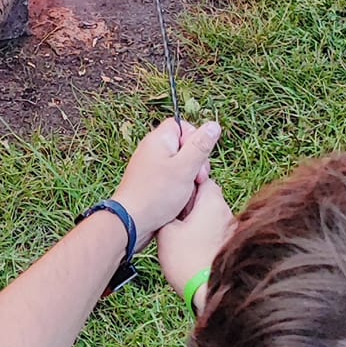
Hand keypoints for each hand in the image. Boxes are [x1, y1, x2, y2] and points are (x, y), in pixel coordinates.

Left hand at [111, 116, 221, 244]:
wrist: (131, 222)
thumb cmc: (157, 194)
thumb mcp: (185, 168)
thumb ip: (200, 146)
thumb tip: (214, 125)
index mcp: (158, 140)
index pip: (181, 125)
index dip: (195, 139)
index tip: (198, 157)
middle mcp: (152, 150)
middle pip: (183, 146)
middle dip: (196, 162)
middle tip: (197, 178)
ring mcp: (150, 167)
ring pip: (179, 165)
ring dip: (189, 177)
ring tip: (188, 192)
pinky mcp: (150, 182)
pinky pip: (171, 178)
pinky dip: (179, 187)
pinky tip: (180, 200)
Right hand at [154, 175, 236, 300]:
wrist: (207, 294)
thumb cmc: (186, 260)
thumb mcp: (165, 231)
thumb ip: (166, 211)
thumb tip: (165, 204)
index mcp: (212, 202)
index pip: (201, 179)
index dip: (184, 184)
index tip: (172, 195)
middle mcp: (227, 213)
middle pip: (207, 198)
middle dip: (190, 205)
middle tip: (173, 217)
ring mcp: (233, 230)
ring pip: (211, 216)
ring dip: (198, 221)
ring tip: (181, 236)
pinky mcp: (233, 246)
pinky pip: (216, 232)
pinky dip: (205, 236)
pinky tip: (192, 249)